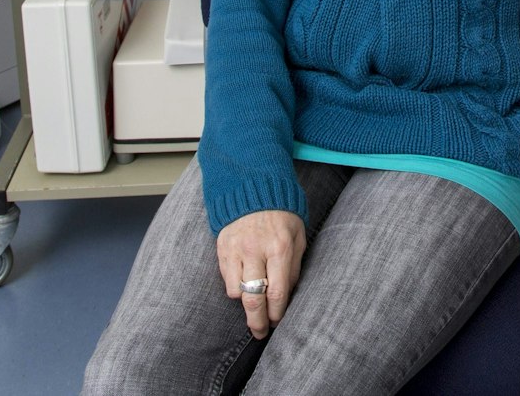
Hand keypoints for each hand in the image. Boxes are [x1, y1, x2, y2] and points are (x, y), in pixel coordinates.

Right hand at [216, 209, 305, 338]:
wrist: (253, 187)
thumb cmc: (281, 214)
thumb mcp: (298, 235)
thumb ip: (294, 266)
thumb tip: (288, 296)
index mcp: (279, 247)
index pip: (277, 293)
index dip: (277, 313)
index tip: (278, 322)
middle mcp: (256, 250)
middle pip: (254, 299)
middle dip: (258, 322)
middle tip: (261, 332)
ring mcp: (236, 250)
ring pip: (237, 293)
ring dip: (246, 304)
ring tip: (254, 307)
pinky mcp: (222, 248)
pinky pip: (226, 280)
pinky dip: (234, 289)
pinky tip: (243, 287)